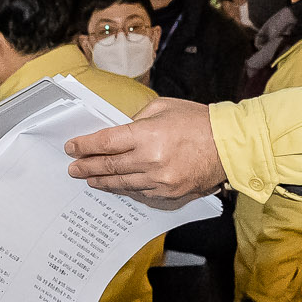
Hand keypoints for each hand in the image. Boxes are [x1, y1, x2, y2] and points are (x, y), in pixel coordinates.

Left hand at [64, 98, 224, 208]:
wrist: (230, 146)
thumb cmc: (199, 122)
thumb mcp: (163, 108)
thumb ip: (137, 121)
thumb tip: (119, 133)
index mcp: (147, 135)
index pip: (105, 142)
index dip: (85, 146)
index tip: (71, 148)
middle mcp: (150, 161)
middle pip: (109, 166)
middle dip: (87, 166)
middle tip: (73, 169)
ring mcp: (160, 181)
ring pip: (122, 183)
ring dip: (102, 180)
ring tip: (89, 179)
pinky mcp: (169, 194)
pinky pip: (140, 193)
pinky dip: (125, 188)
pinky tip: (115, 185)